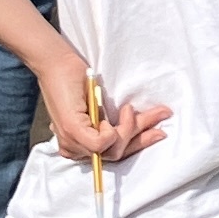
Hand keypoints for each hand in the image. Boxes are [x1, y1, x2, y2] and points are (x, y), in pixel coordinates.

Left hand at [44, 69, 169, 166]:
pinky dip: (111, 131)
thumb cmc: (77, 81)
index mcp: (80, 144)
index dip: (139, 143)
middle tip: (160, 113)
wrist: (58, 63)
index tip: (160, 131)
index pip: (114, 153)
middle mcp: (74, 148)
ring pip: (112, 150)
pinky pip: (102, 143)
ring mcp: (71, 142)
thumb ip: (114, 121)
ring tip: (127, 108)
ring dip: (127, 128)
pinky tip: (106, 118)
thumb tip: (146, 125)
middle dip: (141, 134)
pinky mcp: (72, 131)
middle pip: (116, 154)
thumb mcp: (100, 105)